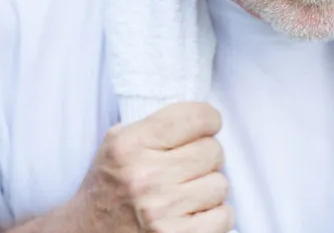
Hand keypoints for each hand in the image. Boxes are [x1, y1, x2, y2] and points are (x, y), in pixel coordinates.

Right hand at [69, 101, 233, 232]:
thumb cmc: (109, 187)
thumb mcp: (116, 144)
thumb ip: (154, 124)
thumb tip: (203, 117)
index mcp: (129, 146)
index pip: (196, 117)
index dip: (208, 120)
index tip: (205, 126)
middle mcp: (145, 177)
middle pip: (213, 151)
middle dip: (204, 158)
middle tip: (185, 169)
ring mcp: (161, 211)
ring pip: (220, 184)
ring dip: (207, 189)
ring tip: (184, 194)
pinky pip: (224, 216)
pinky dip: (214, 217)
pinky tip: (191, 215)